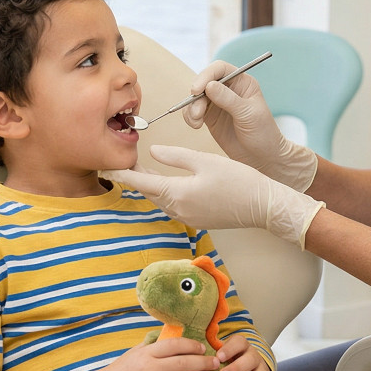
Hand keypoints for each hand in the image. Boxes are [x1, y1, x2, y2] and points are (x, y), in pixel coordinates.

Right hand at [74, 337, 219, 370]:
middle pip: (183, 363)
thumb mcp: (136, 352)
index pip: (175, 345)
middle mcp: (150, 369)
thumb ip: (154, 345)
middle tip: (216, 363)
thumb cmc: (122, 370)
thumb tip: (175, 334)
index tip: (204, 348)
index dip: (192, 345)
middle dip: (203, 363)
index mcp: (148, 354)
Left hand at [103, 145, 324, 247]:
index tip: (107, 168)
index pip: (142, 183)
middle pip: (150, 192)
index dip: (123, 174)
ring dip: (151, 186)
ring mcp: (189, 217)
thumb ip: (176, 156)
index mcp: (178, 193)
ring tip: (142, 170)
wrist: (263, 206)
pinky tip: (167, 183)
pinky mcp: (198, 219)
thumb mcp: (205, 160)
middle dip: (136, 179)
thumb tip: (153, 151)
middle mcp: (179, 209)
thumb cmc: (238, 180)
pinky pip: (174, 205)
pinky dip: (165, 193)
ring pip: (161, 200)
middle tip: (124, 163)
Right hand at [183, 61, 317, 191]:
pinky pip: (193, 111)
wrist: (262, 157)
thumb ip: (229, 99)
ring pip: (196, 97)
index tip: (196, 90)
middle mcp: (228, 89)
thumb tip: (209, 85)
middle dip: (196, 95)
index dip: (206, 75)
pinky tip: (196, 126)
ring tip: (196, 122)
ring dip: (191, 108)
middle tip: (196, 113)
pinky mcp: (210, 117)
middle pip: (204, 81)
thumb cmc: (263, 133)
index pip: (220, 69)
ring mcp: (218, 102)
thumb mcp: (248, 114)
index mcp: (242, 82)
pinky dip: (190, 117)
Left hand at [215, 334, 272, 370]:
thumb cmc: (231, 362)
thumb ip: (213, 355)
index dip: (229, 349)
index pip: (239, 343)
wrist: (252, 369)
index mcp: (243, 347)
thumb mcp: (224, 354)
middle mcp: (254, 358)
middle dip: (236, 368)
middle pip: (250, 360)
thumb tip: (195, 356)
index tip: (218, 357)